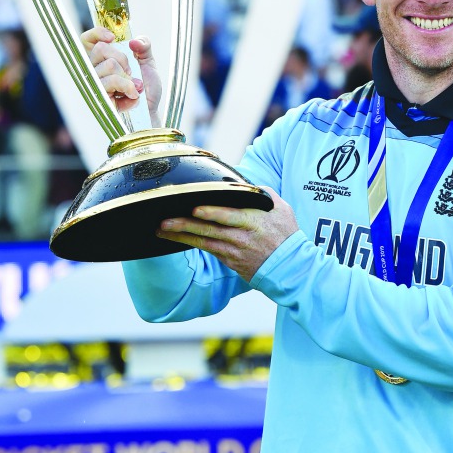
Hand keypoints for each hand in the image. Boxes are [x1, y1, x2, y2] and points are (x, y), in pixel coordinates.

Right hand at [82, 27, 161, 123]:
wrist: (151, 110)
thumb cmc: (146, 88)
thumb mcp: (148, 62)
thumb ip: (144, 46)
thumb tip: (133, 41)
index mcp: (102, 59)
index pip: (86, 41)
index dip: (96, 33)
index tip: (112, 37)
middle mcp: (93, 71)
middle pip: (100, 49)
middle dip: (122, 59)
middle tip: (131, 73)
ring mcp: (94, 84)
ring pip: (109, 65)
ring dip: (128, 77)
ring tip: (133, 87)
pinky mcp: (98, 97)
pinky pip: (113, 81)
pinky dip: (129, 87)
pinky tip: (132, 96)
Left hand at [157, 187, 298, 281]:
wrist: (291, 268)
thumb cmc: (286, 235)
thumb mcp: (280, 208)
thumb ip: (262, 194)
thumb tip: (245, 184)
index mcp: (253, 221)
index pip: (229, 216)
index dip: (211, 213)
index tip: (194, 209)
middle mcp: (241, 238)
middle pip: (209, 231)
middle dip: (184, 226)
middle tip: (164, 222)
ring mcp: (234, 252)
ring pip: (203, 243)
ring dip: (181, 237)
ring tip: (161, 230)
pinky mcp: (230, 262)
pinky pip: (208, 250)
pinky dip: (192, 244)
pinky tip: (177, 239)